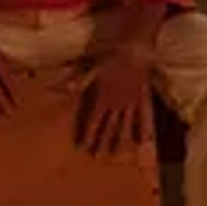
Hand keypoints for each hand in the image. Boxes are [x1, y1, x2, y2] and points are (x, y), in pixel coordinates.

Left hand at [74, 42, 154, 157]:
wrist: (135, 49)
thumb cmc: (111, 56)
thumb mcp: (92, 68)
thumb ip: (79, 81)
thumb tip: (61, 89)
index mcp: (103, 98)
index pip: (93, 121)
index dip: (87, 135)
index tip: (82, 148)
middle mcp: (117, 104)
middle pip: (108, 127)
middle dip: (102, 142)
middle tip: (97, 157)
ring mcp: (131, 102)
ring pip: (125, 125)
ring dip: (120, 140)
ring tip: (117, 154)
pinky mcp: (143, 97)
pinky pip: (145, 116)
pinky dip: (145, 128)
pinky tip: (145, 140)